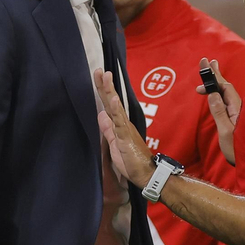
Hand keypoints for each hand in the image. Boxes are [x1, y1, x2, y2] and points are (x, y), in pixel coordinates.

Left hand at [93, 69, 154, 186]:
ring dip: (110, 91)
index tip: (98, 76)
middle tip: (99, 70)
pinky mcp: (126, 137)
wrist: (147, 175)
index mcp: (119, 125)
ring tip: (106, 76)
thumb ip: (108, 129)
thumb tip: (101, 114)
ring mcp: (125, 128)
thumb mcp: (114, 143)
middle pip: (111, 100)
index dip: (103, 90)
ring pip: (115, 106)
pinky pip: (120, 122)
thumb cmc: (131, 161)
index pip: (108, 104)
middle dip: (104, 85)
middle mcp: (123, 123)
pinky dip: (116, 110)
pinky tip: (113, 100)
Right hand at [197, 58, 241, 165]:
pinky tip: (216, 92)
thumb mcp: (225, 132)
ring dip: (217, 82)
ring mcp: (237, 113)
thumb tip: (212, 95)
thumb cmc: (238, 150)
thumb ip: (219, 113)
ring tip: (211, 72)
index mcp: (236, 109)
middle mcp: (238, 109)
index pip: (224, 87)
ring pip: (226, 93)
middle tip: (207, 61)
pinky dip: (219, 92)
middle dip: (216, 74)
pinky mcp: (235, 119)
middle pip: (226, 87)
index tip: (205, 66)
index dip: (214, 77)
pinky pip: (226, 101)